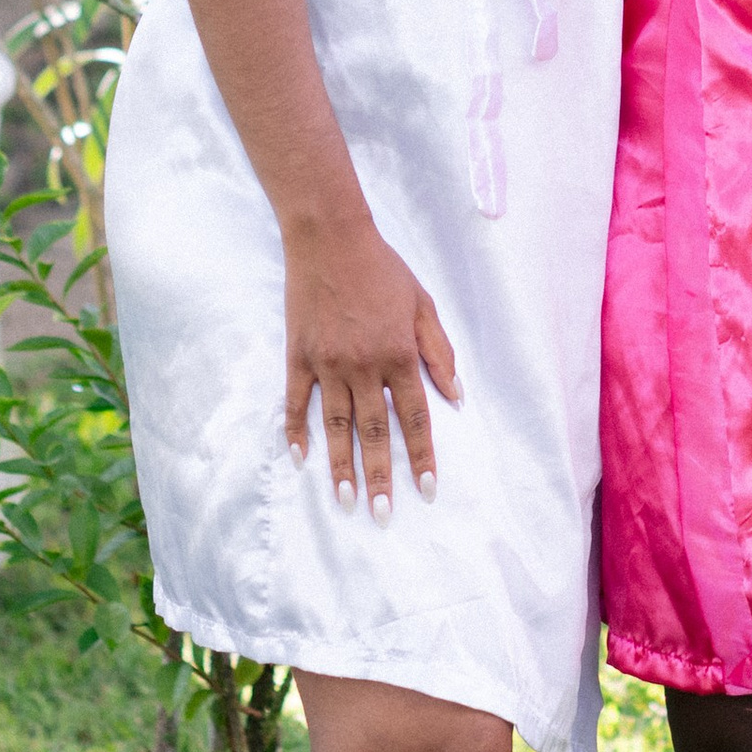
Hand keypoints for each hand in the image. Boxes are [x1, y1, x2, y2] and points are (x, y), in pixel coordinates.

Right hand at [283, 213, 460, 520]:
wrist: (330, 237)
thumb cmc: (383, 269)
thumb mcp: (423, 304)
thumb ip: (438, 352)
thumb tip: (456, 397)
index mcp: (398, 354)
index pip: (414, 417)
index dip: (421, 455)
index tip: (426, 490)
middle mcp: (363, 365)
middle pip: (373, 432)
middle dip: (381, 476)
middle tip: (384, 514)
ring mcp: (327, 363)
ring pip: (335, 425)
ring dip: (341, 466)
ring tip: (346, 500)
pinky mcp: (298, 355)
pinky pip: (295, 401)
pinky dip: (296, 430)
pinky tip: (300, 457)